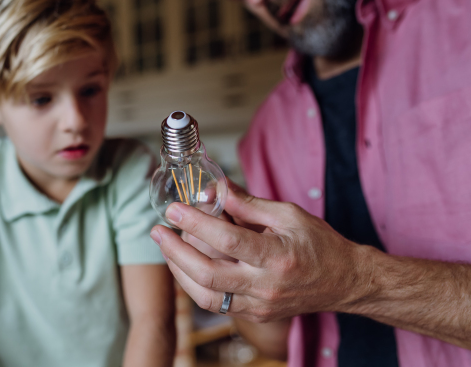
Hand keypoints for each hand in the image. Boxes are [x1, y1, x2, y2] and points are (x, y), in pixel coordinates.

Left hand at [150, 185, 367, 322]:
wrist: (344, 281)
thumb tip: (214, 188)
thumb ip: (247, 204)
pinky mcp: (256, 314)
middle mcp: (266, 286)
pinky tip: (186, 266)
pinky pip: (217, 304)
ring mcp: (260, 305)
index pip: (227, 240)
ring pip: (205, 297)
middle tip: (158, 231)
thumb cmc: (319, 244)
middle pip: (207, 274)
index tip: (175, 209)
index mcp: (277, 256)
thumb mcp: (288, 214)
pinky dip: (196, 284)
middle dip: (175, 251)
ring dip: (179, 271)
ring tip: (166, 248)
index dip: (196, 223)